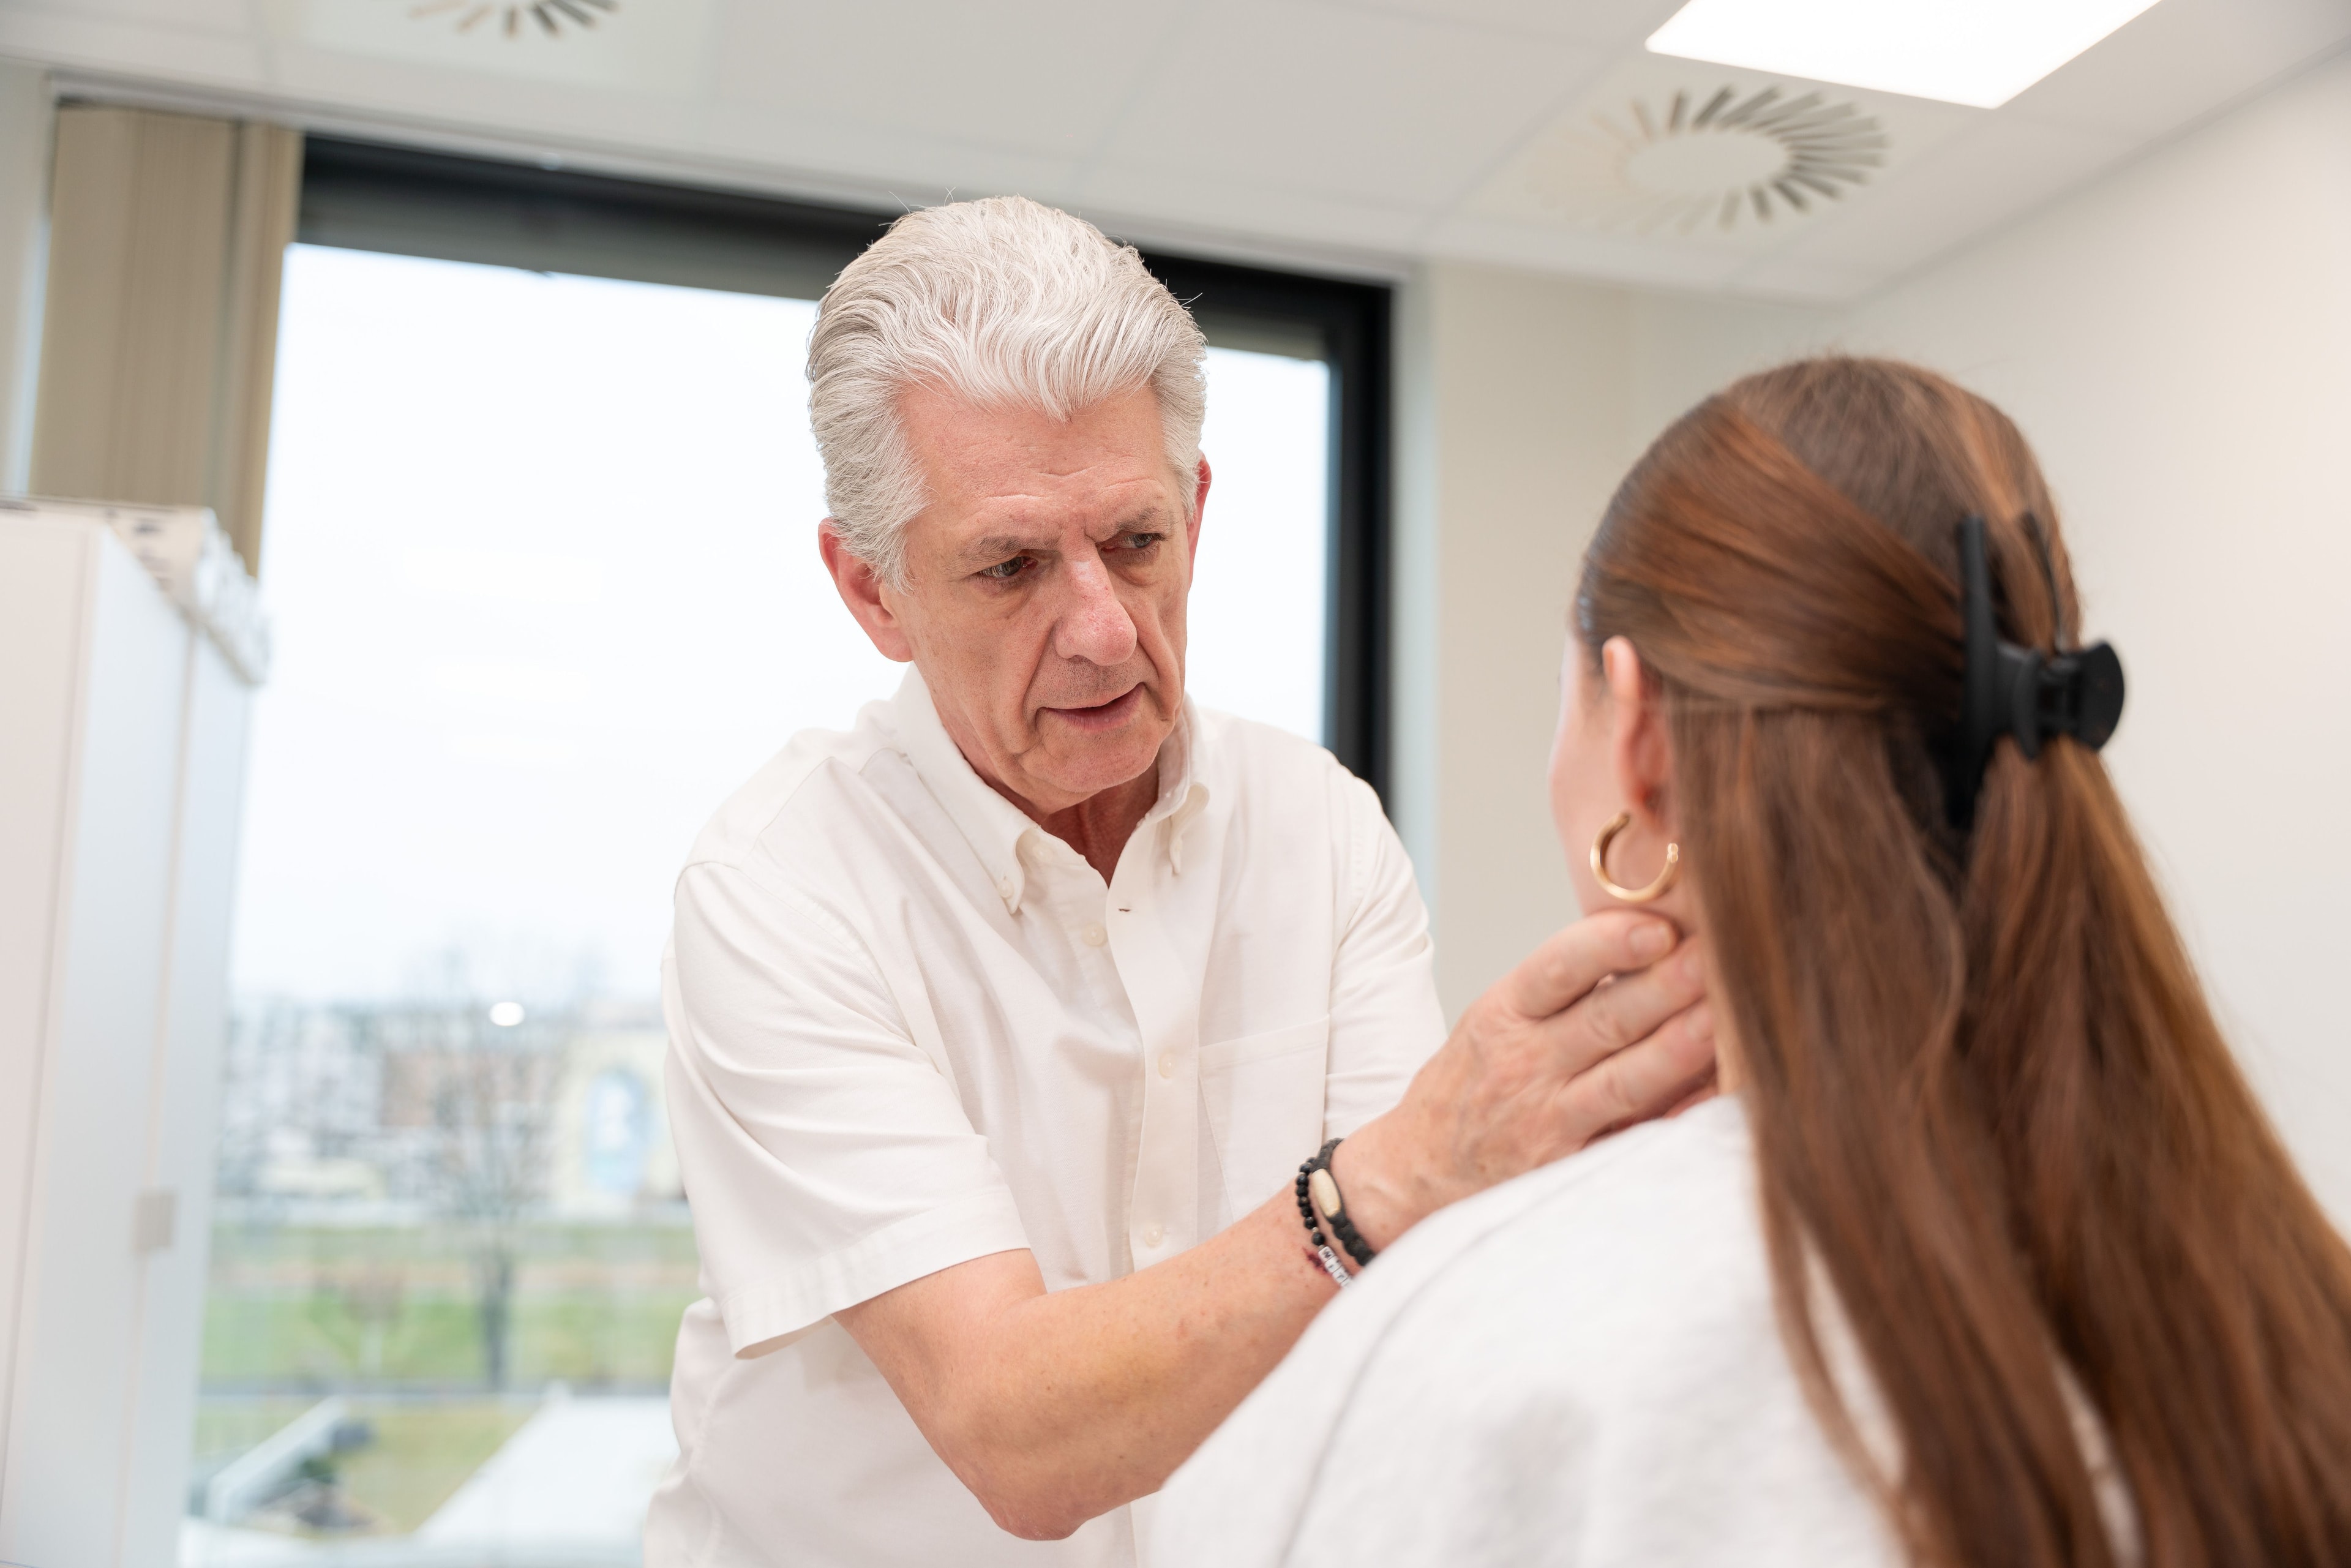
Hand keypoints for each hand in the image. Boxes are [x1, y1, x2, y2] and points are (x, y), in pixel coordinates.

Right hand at [1333, 912, 1713, 1249]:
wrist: (1417, 1172)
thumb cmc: (1469, 1086)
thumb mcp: (1495, 1021)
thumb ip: (1563, 989)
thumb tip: (1658, 939)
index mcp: (1503, 1015)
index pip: (1556, 968)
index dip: (1608, 945)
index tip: (1657, 925)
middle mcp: (1524, 1066)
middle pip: (1604, 1021)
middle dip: (1664, 988)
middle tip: (1715, 957)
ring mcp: (1548, 1123)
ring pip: (1625, 1082)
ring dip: (1678, 1050)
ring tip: (1727, 1020)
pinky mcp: (1570, 1170)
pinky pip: (1633, 1141)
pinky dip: (1678, 1120)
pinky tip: (1720, 1098)